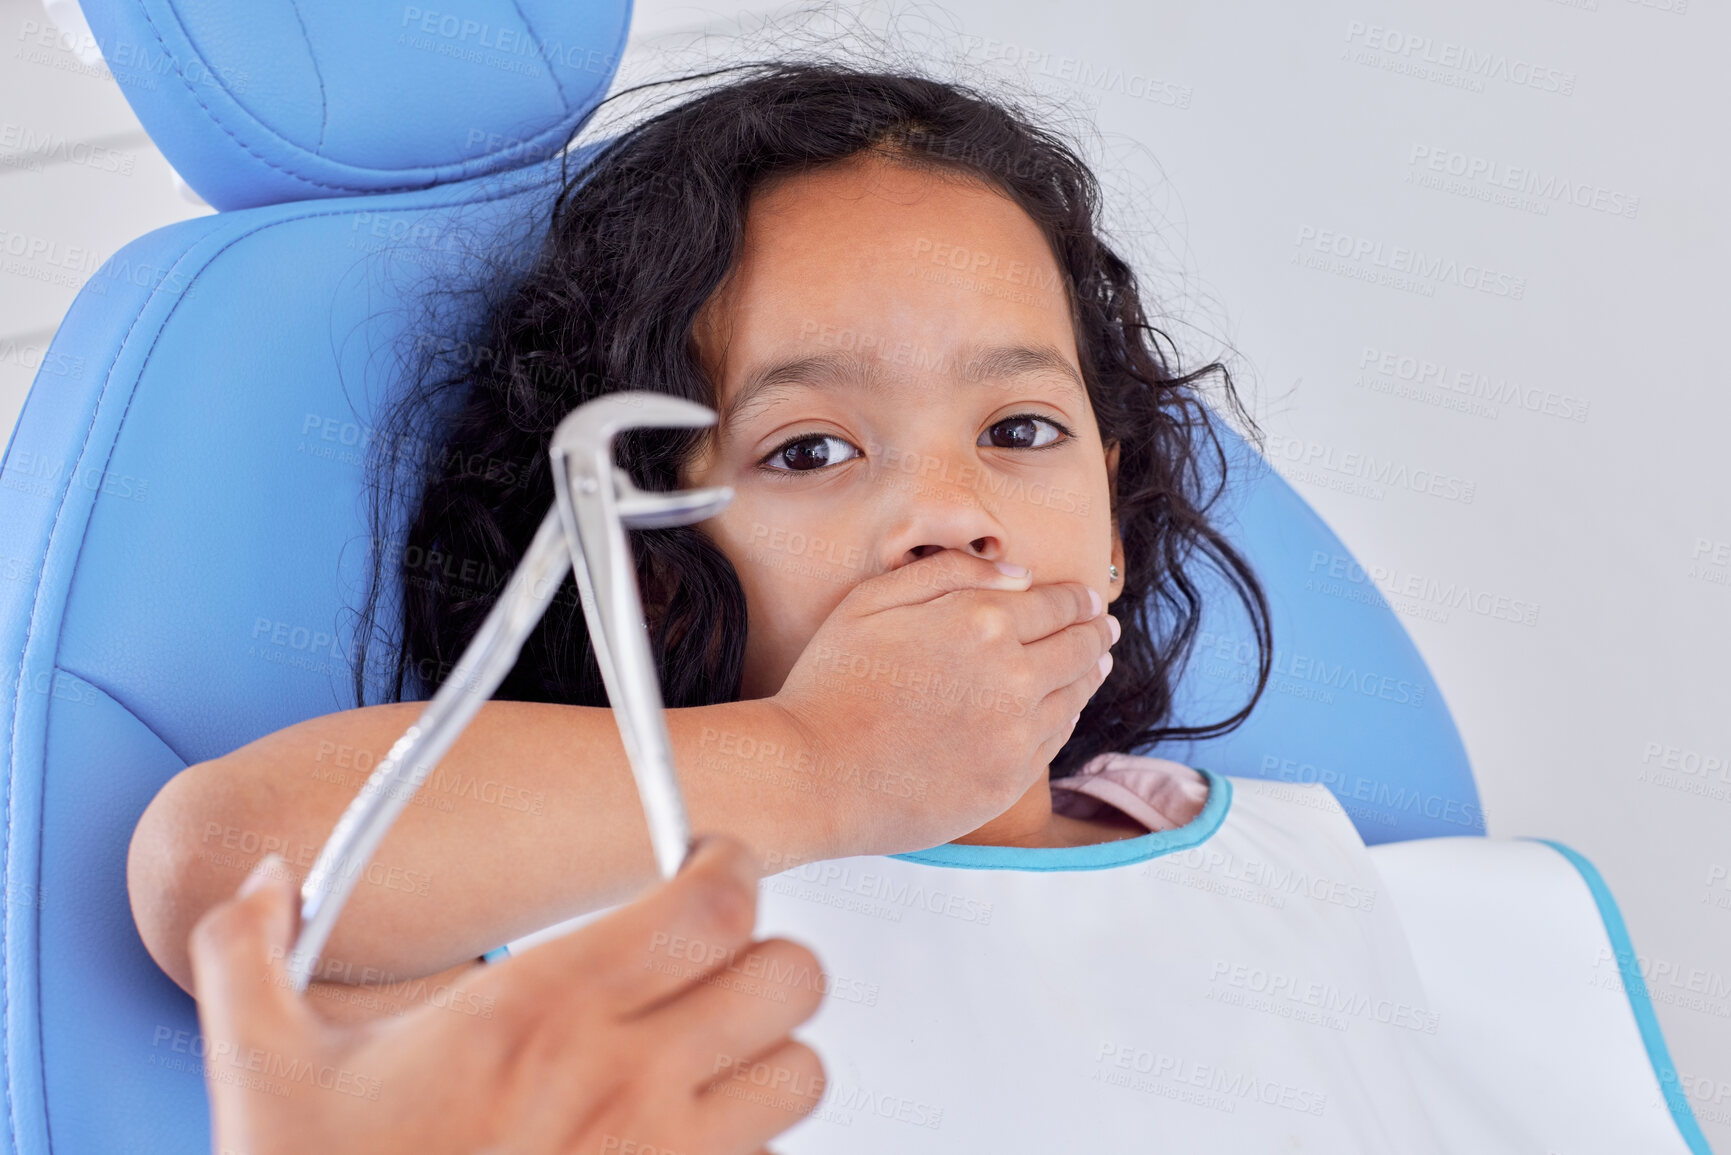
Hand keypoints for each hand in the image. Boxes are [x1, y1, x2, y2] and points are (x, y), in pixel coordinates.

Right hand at [191, 836, 824, 1154]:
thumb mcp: (261, 1072)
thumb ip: (246, 954)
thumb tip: (267, 885)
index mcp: (536, 1016)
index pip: (711, 902)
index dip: (726, 867)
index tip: (704, 866)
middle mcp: (621, 1084)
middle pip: (789, 973)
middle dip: (757, 954)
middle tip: (707, 962)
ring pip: (802, 1069)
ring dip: (766, 1052)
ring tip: (708, 1051)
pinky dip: (750, 1137)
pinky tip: (688, 1131)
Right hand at [770, 549, 1114, 856]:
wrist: (813, 773)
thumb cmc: (832, 682)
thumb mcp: (873, 599)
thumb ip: (949, 573)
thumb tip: (1016, 573)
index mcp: (983, 620)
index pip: (1057, 602)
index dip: (1077, 598)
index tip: (1087, 599)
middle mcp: (1014, 675)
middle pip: (1080, 646)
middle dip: (1096, 632)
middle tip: (1106, 628)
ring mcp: (1017, 732)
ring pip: (1076, 694)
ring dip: (1091, 673)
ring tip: (1098, 663)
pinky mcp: (1010, 779)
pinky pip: (1057, 740)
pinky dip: (1068, 716)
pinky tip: (1065, 707)